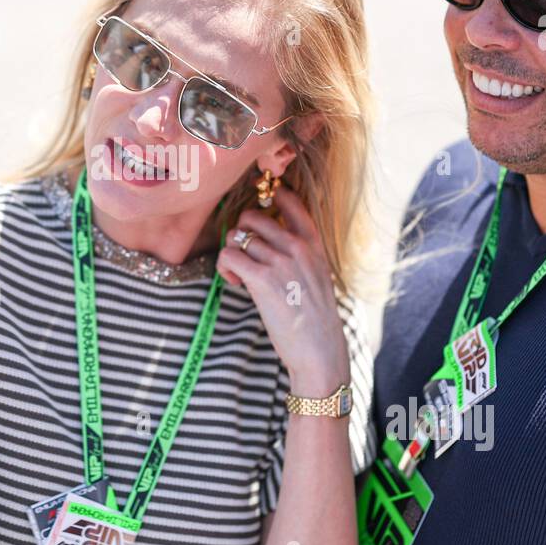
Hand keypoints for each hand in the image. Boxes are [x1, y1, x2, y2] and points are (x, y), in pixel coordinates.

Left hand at [216, 184, 348, 395]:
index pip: (290, 200)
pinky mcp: (262, 280)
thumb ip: (298, 253)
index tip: (257, 211)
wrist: (320, 350)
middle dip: (240, 233)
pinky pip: (228, 255)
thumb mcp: (316, 275)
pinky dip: (225, 267)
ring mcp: (280, 261)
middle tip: (244, 257)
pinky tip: (236, 283)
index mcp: (313, 243)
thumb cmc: (314, 317)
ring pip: (237, 236)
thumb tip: (264, 239)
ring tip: (240, 275)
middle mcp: (297, 247)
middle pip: (252, 216)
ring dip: (231, 254)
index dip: (269, 195)